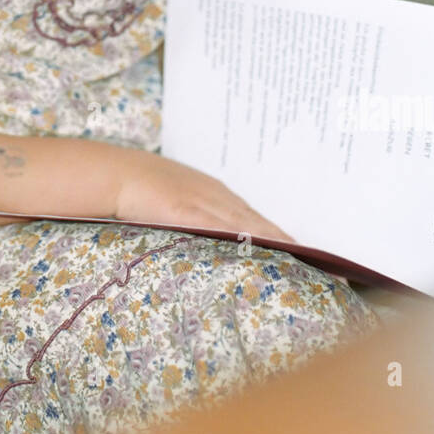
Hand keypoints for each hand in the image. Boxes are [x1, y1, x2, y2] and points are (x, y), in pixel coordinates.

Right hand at [114, 150, 295, 242]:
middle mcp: (216, 198)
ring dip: (272, 240)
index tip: (304, 251)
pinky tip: (258, 245)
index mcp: (217, 195)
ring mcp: (202, 203)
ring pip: (245, 224)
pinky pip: (218, 226)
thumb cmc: (145, 188)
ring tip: (297, 256)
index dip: (280, 236)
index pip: (256, 220)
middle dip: (286, 241)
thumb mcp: (179, 202)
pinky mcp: (186, 210)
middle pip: (258, 223)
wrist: (119, 174)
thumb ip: (200, 219)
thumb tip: (218, 242)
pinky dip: (240, 235)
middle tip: (314, 258)